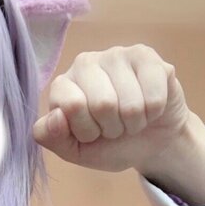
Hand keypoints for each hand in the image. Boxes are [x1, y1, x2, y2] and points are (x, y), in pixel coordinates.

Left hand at [33, 45, 193, 172]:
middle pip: (104, 104)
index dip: (86, 130)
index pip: (72, 106)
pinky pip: (153, 97)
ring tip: (130, 118)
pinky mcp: (146, 56)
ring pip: (131, 104)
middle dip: (112, 128)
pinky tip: (148, 107)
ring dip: (134, 122)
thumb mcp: (73, 151)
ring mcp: (116, 55)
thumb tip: (56, 116)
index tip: (91, 133)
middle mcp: (85, 63)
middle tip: (113, 127)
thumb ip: (51, 137)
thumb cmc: (107, 145)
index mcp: (62, 86)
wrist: (148, 143)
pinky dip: (153, 113)